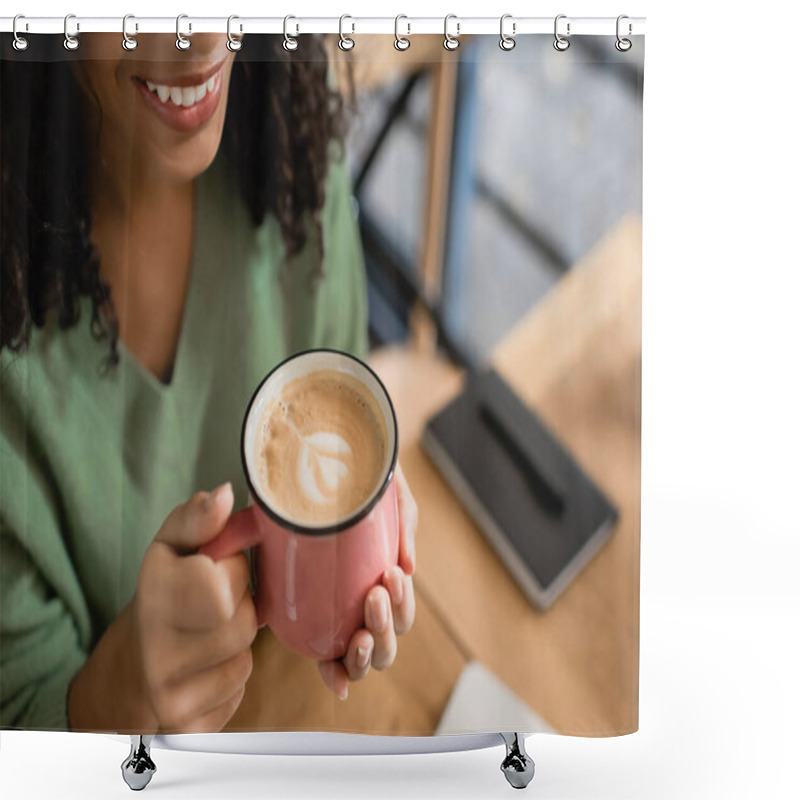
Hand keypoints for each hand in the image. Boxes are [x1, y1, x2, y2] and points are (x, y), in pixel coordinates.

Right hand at [132, 483, 257, 731]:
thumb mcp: (169, 547)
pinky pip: (240, 691)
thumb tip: (225, 494)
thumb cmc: (161, 594)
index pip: (225, 583)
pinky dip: (232, 673)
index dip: (234, 570)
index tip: (219, 566)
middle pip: (243, 624)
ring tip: (209, 631)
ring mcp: (172, 698)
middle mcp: (157, 655)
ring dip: (238, 641)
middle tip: (216, 600)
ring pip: (245, 658)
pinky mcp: (190, 727)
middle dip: (241, 606)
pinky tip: (208, 663)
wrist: (129, 668)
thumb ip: (197, 519)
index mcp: (152, 600)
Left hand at [317, 464, 417, 698]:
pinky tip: (334, 678)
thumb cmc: (364, 479)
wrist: (334, 454)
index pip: (395, 616)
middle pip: (385, 641)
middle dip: (386, 625)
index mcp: (382, 577)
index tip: (394, 588)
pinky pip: (324, 650)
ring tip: (363, 612)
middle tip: (377, 591)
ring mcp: (340, 608)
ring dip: (371, 642)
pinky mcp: (310, 609)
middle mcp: (363, 600)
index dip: (396, 622)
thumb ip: (404, 523)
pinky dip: (335, 670)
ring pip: (365, 650)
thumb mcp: (391, 494)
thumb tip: (410, 565)